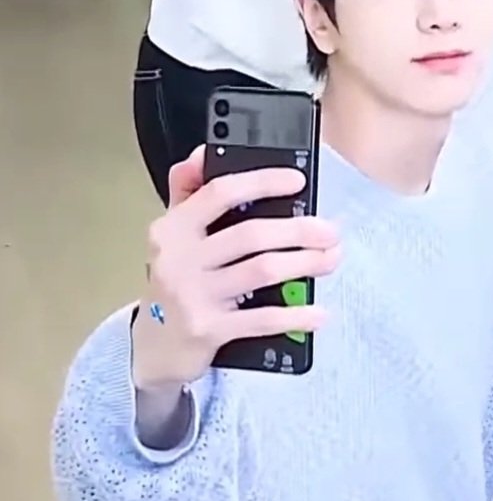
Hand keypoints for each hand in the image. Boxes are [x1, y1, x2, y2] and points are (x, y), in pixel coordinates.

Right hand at [132, 146, 338, 392]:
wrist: (153, 346)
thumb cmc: (174, 283)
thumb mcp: (174, 236)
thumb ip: (187, 192)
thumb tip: (201, 154)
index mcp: (173, 228)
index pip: (221, 192)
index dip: (263, 182)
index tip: (297, 181)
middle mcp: (179, 258)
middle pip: (251, 233)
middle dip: (299, 230)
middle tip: (330, 232)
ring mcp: (192, 295)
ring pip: (262, 270)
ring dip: (305, 264)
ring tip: (330, 260)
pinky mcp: (208, 330)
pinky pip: (261, 319)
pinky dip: (294, 315)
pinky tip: (317, 311)